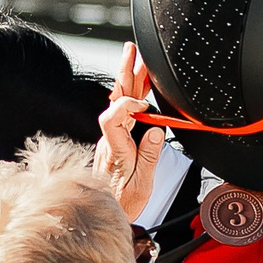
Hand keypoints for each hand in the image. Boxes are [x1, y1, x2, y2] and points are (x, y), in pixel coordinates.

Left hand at [95, 41, 166, 221]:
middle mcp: (110, 140)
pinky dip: (129, 95)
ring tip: (134, 58)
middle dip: (125, 73)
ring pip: (118, 103)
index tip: (144, 104)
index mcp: (117, 149)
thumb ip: (149, 156)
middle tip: (132, 51)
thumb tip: (155, 131)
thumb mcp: (142, 185)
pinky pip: (121, 112)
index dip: (128, 104)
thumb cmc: (123, 202)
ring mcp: (111, 139)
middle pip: (115, 100)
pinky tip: (134, 87)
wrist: (108, 211)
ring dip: (126, 79)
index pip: (114, 116)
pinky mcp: (114, 141)